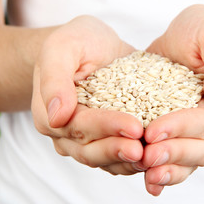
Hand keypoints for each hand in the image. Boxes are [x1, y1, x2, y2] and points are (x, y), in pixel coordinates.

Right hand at [32, 16, 143, 174]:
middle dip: (118, 150)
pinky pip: (118, 158)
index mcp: (49, 113)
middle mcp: (65, 133)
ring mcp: (85, 140)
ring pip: (105, 160)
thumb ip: (54, 78)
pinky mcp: (106, 140)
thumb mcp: (63, 47)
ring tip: (151, 157)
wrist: (93, 46)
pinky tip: (154, 158)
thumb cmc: (78, 42)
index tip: (134, 126)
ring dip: (127, 161)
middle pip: (90, 150)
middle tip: (143, 150)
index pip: (79, 126)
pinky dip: (134, 161)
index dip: (106, 127)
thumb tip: (56, 117)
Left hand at [142, 4, 203, 194]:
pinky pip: (180, 158)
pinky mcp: (184, 132)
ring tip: (147, 177)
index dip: (181, 128)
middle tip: (146, 157)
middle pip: (201, 147)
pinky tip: (149, 183)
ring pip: (191, 159)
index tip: (153, 132)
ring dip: (170, 170)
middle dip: (173, 154)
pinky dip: (166, 171)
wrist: (195, 37)